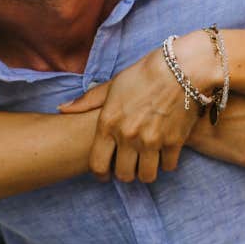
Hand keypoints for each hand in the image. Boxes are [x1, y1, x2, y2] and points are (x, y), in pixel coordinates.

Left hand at [58, 31, 220, 182]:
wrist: (181, 68)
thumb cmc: (144, 73)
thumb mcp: (113, 84)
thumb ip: (88, 101)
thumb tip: (63, 108)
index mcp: (109, 123)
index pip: (97, 165)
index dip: (101, 174)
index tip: (106, 172)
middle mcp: (128, 136)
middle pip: (123, 175)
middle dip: (126, 173)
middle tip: (130, 164)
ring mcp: (152, 141)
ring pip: (146, 176)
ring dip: (146, 171)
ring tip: (148, 161)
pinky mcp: (174, 142)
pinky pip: (168, 166)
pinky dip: (166, 162)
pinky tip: (165, 151)